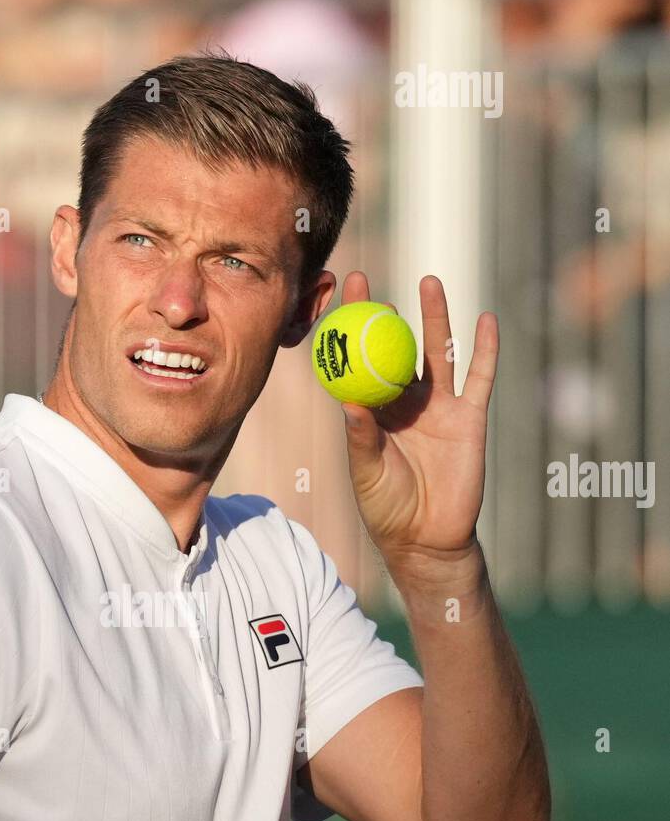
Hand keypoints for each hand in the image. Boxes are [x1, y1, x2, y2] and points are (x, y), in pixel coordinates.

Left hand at [338, 273, 497, 572]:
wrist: (427, 539)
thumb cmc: (388, 509)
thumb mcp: (367, 473)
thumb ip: (361, 438)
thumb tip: (349, 402)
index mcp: (374, 412)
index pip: (358, 362)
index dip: (349, 333)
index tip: (336, 305)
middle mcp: (406, 403)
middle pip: (395, 347)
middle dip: (385, 314)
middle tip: (372, 282)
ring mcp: (440, 408)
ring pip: (438, 352)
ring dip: (435, 318)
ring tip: (429, 282)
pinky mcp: (470, 419)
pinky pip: (480, 378)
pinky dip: (485, 349)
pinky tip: (485, 319)